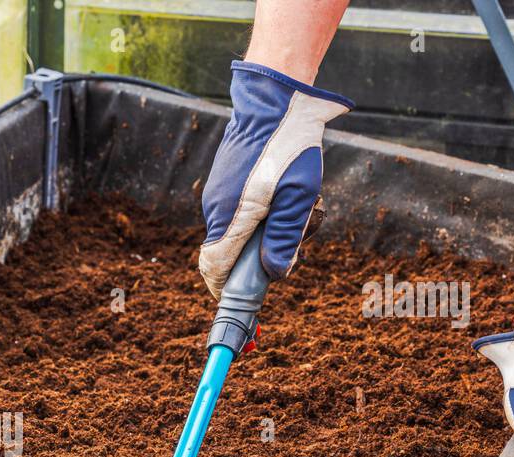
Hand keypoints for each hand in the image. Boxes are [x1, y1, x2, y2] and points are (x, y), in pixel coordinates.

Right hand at [199, 61, 351, 297]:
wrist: (274, 100)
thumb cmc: (290, 147)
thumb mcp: (299, 196)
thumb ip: (284, 238)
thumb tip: (275, 272)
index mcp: (231, 218)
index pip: (214, 270)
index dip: (226, 290)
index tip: (244, 299)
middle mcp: (215, 210)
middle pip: (225, 256)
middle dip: (254, 261)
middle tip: (291, 249)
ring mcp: (217, 196)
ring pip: (233, 235)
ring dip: (260, 236)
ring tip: (296, 212)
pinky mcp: (224, 184)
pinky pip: (236, 215)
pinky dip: (257, 217)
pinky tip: (284, 196)